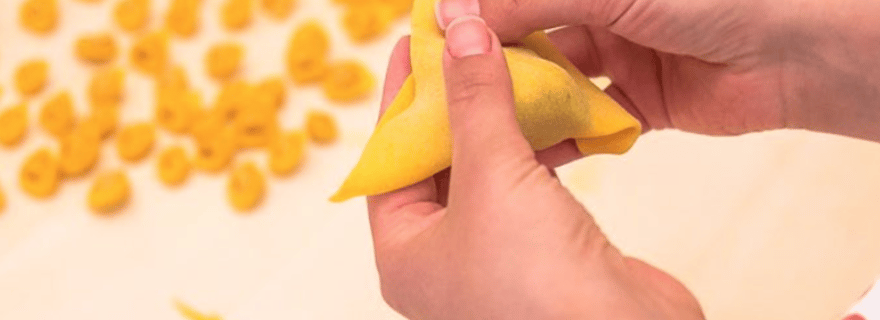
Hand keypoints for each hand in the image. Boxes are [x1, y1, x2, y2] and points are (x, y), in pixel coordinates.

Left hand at [367, 16, 702, 318]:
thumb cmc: (537, 289)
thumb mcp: (492, 179)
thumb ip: (476, 104)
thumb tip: (462, 37)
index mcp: (405, 255)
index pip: (389, 160)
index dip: (402, 100)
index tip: (417, 48)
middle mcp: (445, 261)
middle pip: (437, 163)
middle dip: (451, 104)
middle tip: (462, 48)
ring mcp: (497, 258)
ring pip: (487, 172)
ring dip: (497, 122)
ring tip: (504, 66)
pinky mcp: (546, 251)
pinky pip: (530, 184)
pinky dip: (536, 147)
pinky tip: (545, 110)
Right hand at [435, 0, 879, 140]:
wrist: (789, 52)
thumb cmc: (707, 0)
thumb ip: (528, 2)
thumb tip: (454, 10)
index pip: (514, 1)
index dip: (474, 20)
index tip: (433, 45)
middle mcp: (599, 14)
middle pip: (529, 43)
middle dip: (493, 68)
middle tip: (449, 96)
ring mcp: (619, 60)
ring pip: (555, 86)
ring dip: (524, 105)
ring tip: (482, 128)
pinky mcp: (639, 104)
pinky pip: (589, 122)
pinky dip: (564, 137)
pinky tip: (531, 152)